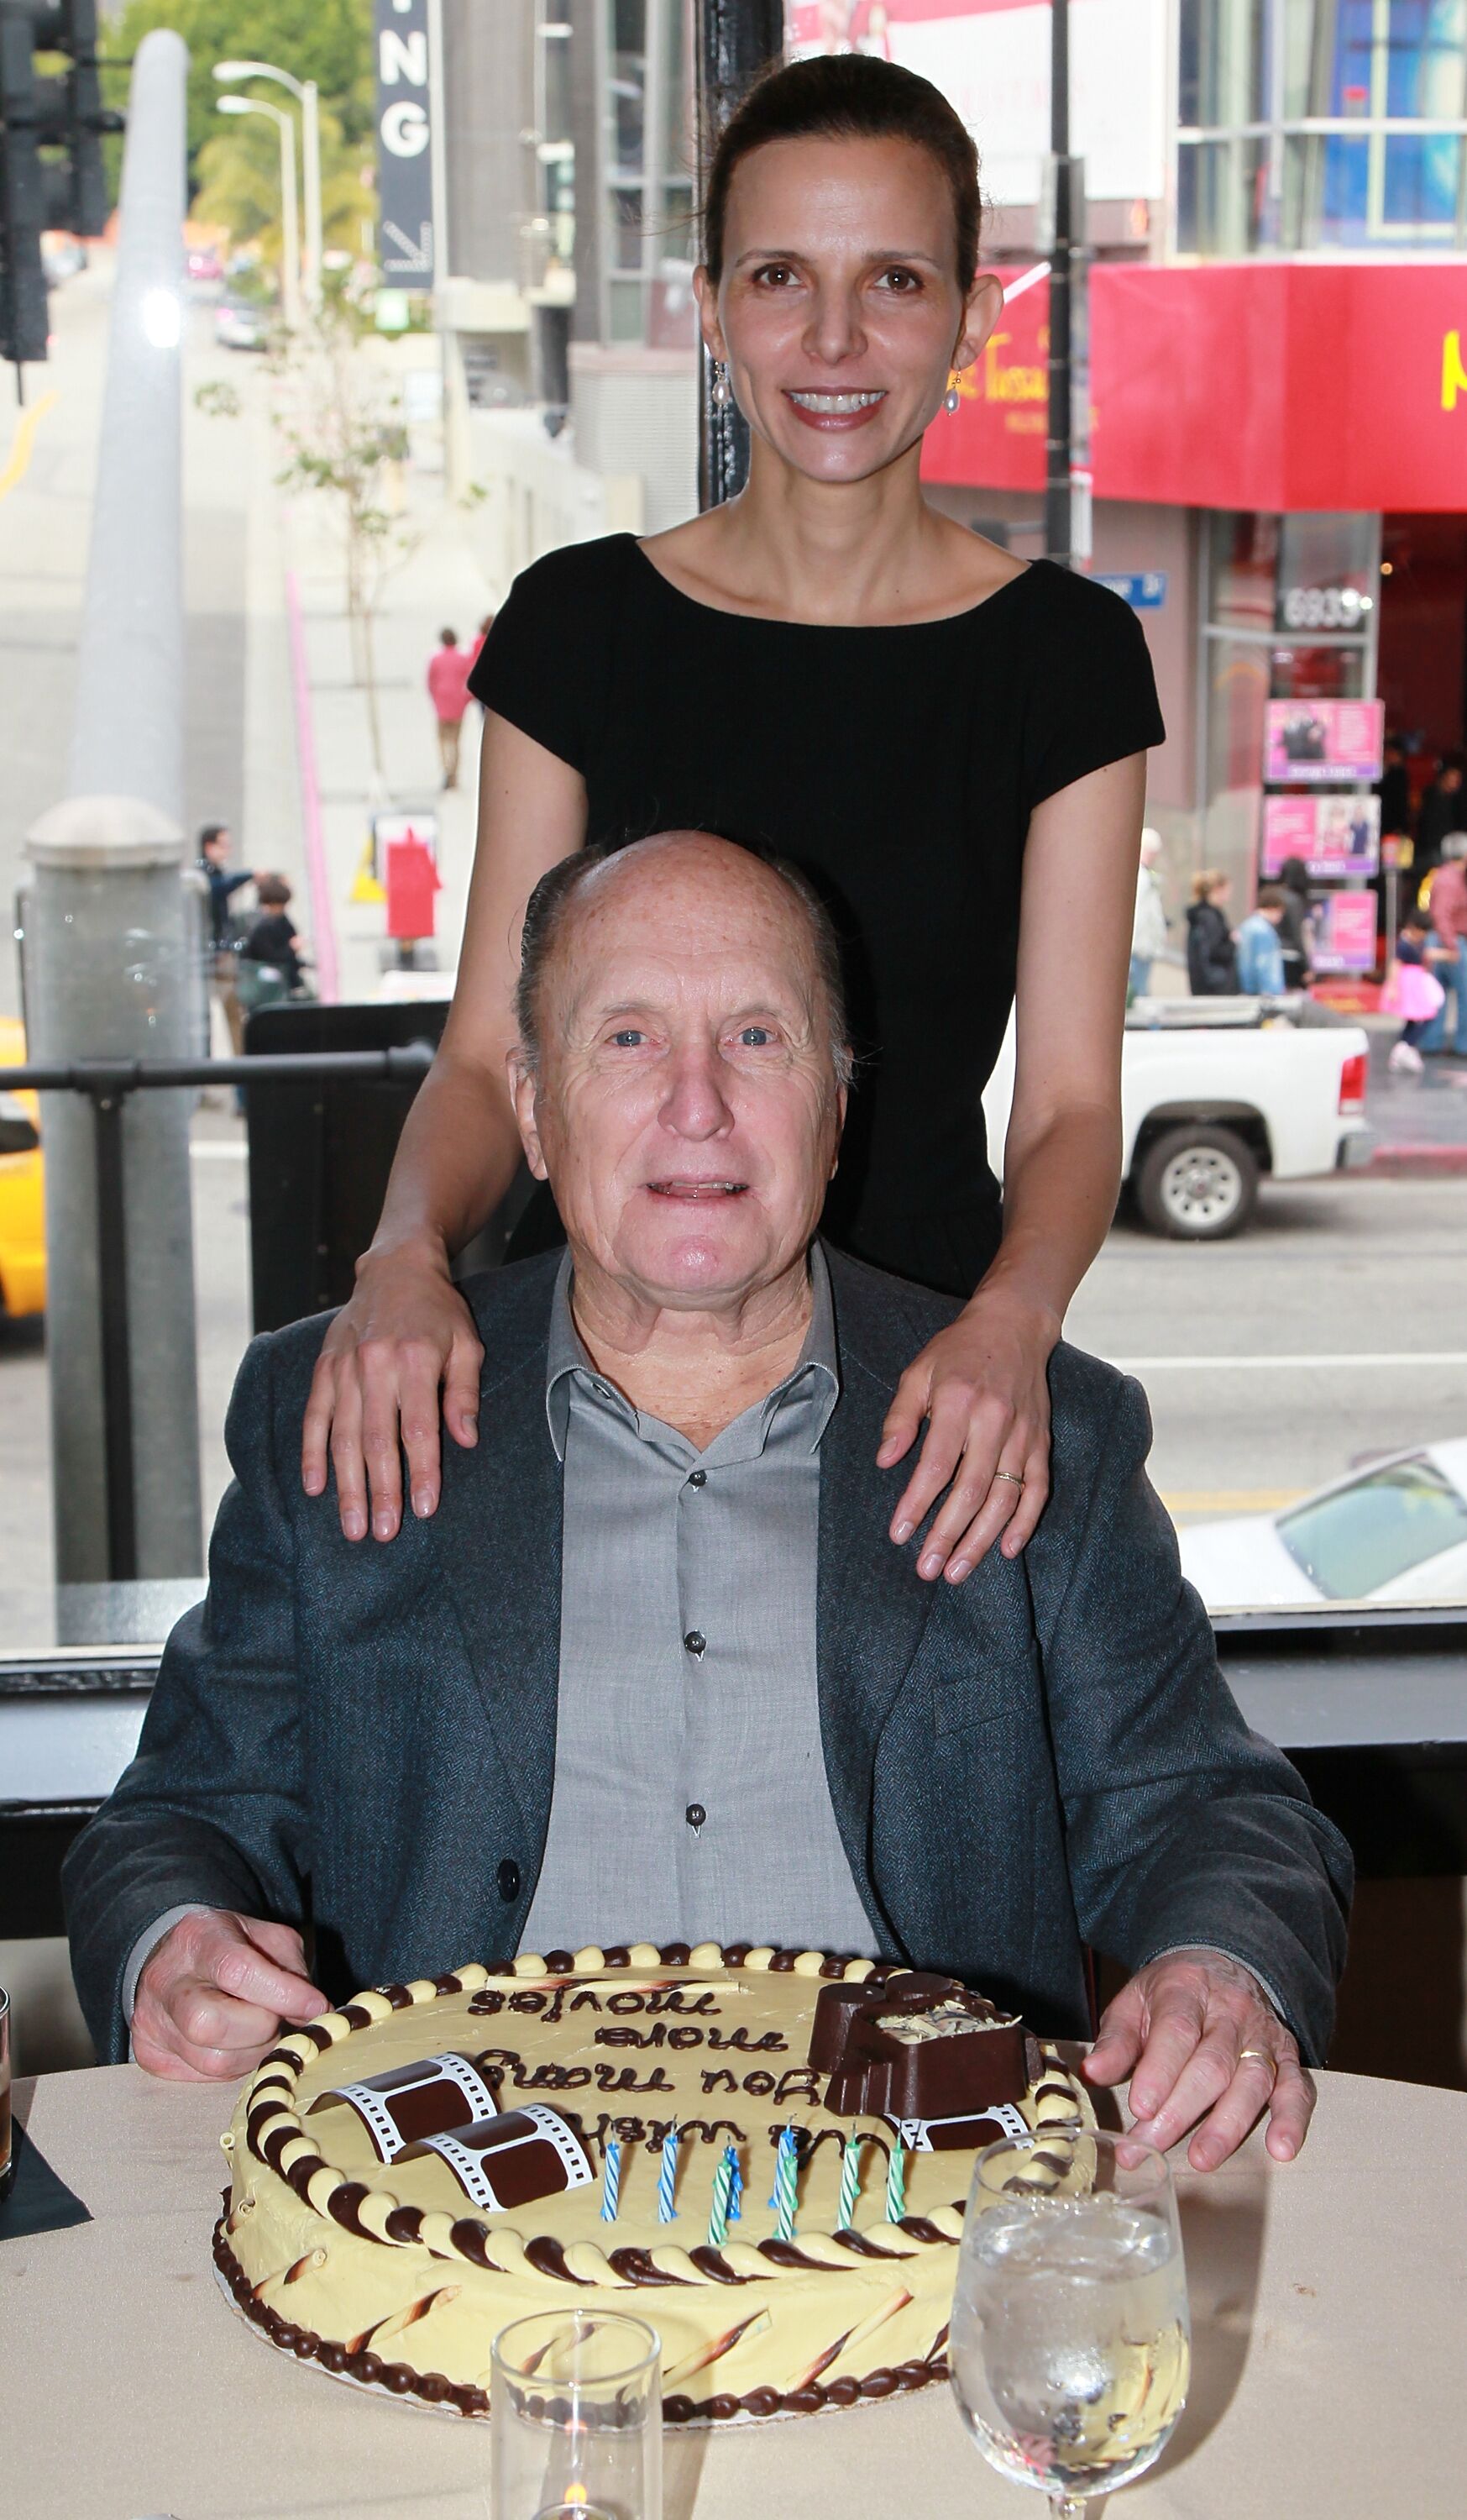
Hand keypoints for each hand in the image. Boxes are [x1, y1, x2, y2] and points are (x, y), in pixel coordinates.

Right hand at [132, 1911, 326, 2081]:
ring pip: (212, 2061)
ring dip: (251, 2053)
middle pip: (211, 2024)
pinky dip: (230, 2065)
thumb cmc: (231, 1947)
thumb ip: (292, 1971)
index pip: (237, 1971)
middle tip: (274, 2017)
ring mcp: (151, 2021)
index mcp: (198, 1937)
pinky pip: (201, 2077)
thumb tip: (313, 2015)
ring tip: (256, 2030)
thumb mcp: (266, 1938)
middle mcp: (165, 1980)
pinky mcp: (149, 2053)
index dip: (283, 1994)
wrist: (175, 1958)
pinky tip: (233, 2042)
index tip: (316, 2006)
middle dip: (260, 2027)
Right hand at [301, 1237, 483, 1540]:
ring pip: (343, 1436)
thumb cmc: (439, 1311)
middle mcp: (376, 1365)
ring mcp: (345, 1366)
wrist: (395, 1266)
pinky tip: (315, 1486)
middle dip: (380, 1492)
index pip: (419, 1429)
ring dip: (346, 1485)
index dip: (422, 1472)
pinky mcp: (324, 1366)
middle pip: (377, 1440)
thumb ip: (465, 1394)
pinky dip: (312, 1453)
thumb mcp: (467, 1344)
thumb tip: (466, 1441)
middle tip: (383, 1533)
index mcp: (417, 1360)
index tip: (424, 1508)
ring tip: (353, 1525)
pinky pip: (314, 1415)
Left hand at [877, 1284, 1057, 1582]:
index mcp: (957, 1401)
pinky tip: (1008, 1549)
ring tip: (959, 1570)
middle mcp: (994, 1420)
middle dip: (948, 1534)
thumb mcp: (917, 1372)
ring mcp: (1023, 1433)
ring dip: (982, 1539)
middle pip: (971, 1489)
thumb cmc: (958, 1351)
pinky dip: (1025, 1522)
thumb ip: (900, 1418)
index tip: (900, 1534)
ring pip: (1005, 1497)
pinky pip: (1038, 1489)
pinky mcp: (1041, 1441)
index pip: (936, 1464)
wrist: (1014, 1325)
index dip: (917, 1503)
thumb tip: (884, 1461)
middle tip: (928, 1568)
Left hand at [1083, 1948, 1315, 2170]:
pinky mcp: (1287, 2056)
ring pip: (1252, 2080)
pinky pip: (1298, 2087)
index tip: (1140, 2107)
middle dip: (1180, 2110)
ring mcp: (1263, 2034)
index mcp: (1187, 1988)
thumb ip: (1116, 2040)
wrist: (1221, 1965)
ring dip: (1228, 2125)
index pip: (1177, 2030)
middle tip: (1150, 2146)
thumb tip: (1093, 2074)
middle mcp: (1231, 2010)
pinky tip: (1281, 2149)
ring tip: (1202, 2159)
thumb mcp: (1135, 2003)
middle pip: (1211, 2064)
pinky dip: (1293, 2119)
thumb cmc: (1171, 1996)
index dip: (1160, 2071)